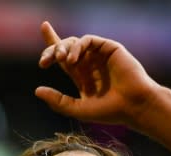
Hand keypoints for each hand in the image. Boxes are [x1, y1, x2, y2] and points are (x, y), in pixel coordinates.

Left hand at [35, 21, 158, 128]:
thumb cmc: (109, 111)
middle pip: (65, 48)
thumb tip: (37, 90)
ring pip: (74, 42)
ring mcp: (99, 55)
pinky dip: (77, 47)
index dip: (51, 44)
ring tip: (60, 60)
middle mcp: (89, 64)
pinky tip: (72, 60)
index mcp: (82, 77)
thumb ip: (58, 101)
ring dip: (63, 48)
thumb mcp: (78, 109)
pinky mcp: (108, 48)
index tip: (44, 28)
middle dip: (52, 50)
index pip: (63, 58)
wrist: (134, 105)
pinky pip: (88, 40)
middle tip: (44, 62)